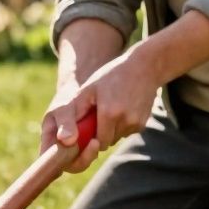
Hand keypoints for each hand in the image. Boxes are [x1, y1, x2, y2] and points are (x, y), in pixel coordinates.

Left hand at [39, 48, 161, 170]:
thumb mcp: (88, 89)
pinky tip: (122, 109)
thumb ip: (75, 112)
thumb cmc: (111, 76)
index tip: (87, 129)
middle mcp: (125, 120)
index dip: (90, 139)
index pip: (96, 142)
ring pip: (117, 137)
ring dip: (112, 130)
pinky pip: (128, 132)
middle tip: (98, 117)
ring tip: (110, 110)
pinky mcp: (143, 123)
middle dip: (101, 134)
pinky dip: (123, 126)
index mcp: (109, 113)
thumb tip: (65, 137)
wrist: (144, 66)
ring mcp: (136, 123)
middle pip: (107, 142)